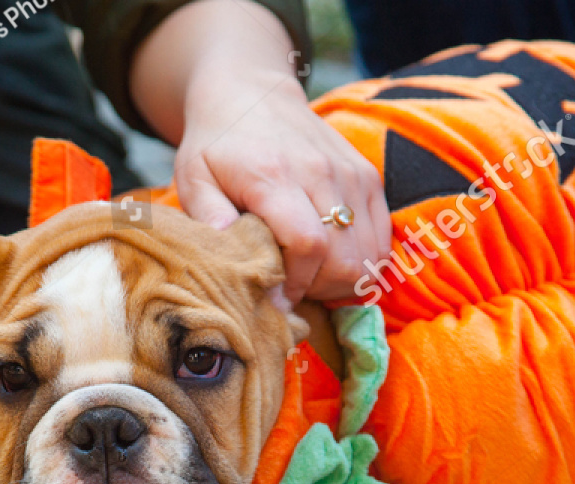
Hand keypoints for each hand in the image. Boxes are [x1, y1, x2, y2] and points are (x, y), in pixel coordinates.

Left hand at [176, 69, 389, 303]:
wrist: (251, 93)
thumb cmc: (216, 144)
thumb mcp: (193, 178)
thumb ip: (209, 218)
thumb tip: (231, 259)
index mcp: (275, 177)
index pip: (308, 245)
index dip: (296, 284)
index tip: (275, 298)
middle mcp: (321, 173)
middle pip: (345, 257)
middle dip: (320, 288)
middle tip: (292, 288)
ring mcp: (351, 174)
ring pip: (369, 253)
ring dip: (342, 277)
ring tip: (311, 273)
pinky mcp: (368, 177)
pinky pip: (381, 238)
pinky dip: (362, 259)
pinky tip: (331, 258)